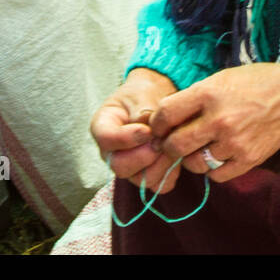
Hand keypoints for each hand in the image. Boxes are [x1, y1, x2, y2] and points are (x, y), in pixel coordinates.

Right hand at [90, 68, 180, 192]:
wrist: (156, 99)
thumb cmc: (144, 94)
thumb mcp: (141, 94)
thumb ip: (143, 112)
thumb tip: (149, 130)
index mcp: (102, 126)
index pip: (106, 139)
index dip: (127, 138)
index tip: (148, 130)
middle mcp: (112, 152)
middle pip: (120, 167)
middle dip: (144, 156)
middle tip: (161, 141)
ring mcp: (129, 167)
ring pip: (141, 180)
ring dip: (160, 164)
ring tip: (172, 145)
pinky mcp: (148, 175)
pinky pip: (159, 184)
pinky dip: (171, 172)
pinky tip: (177, 154)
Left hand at [149, 60, 279, 182]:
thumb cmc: (253, 83)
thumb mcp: (219, 79)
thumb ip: (192, 98)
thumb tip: (164, 118)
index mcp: (208, 94)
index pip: (166, 114)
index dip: (156, 124)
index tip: (158, 128)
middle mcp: (219, 120)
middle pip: (176, 145)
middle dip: (168, 146)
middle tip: (171, 144)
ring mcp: (234, 142)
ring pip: (195, 163)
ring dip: (191, 158)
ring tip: (198, 148)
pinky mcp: (248, 159)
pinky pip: (216, 175)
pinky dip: (212, 169)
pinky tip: (216, 156)